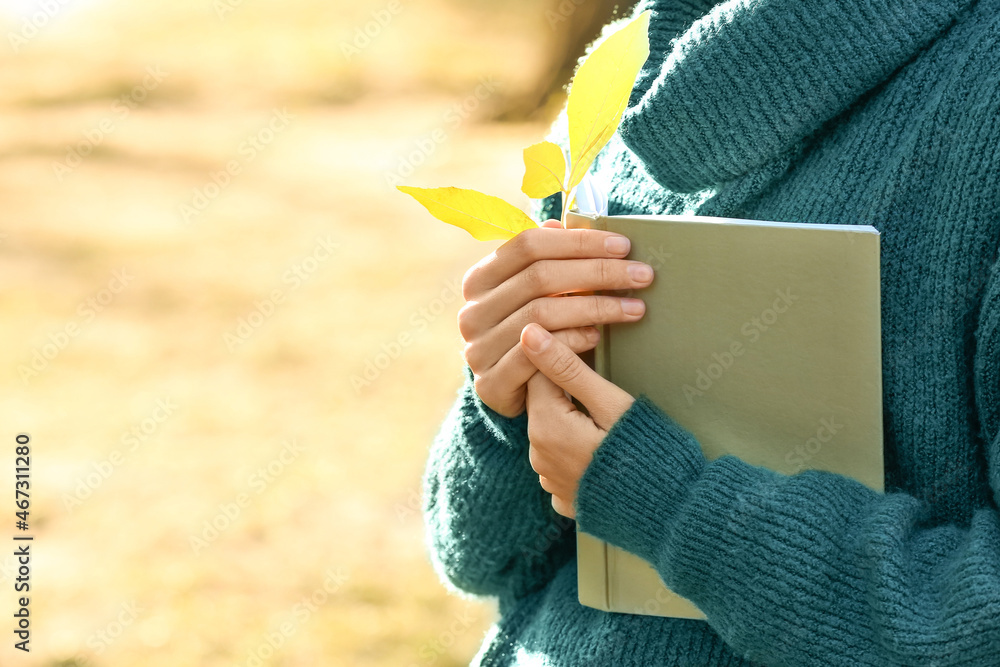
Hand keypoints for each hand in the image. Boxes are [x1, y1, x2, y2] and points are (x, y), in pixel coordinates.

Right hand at [459, 219, 653, 417]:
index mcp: (479, 279)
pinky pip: (538, 355)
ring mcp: (477, 349)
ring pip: (543, 314)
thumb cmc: (532, 334)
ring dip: (596, 308)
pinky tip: (599, 337)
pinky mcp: (491, 384)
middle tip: (642, 275)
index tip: (623, 246)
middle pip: (540, 278)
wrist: (510, 392)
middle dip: (598, 272)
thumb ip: (543, 262)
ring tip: (635, 308)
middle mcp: (472, 312)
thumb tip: (559, 225)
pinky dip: (573, 342)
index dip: (578, 242)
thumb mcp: (534, 295)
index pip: (528, 245)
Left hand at [521, 322, 634, 517]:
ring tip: (608, 423)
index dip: (563, 358)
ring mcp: (549, 481)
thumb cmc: (649, 452)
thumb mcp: (612, 403)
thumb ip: (568, 368)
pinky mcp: (564, 498)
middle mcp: (538, 456)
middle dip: (566, 390)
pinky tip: (604, 450)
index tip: (593, 358)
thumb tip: (529, 333)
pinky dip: (576, 451)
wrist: (672, 514)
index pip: (536, 373)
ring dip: (570, 420)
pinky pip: (561, 461)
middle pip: (542, 403)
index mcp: (545, 427)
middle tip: (604, 389)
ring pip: (551, 431)